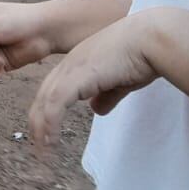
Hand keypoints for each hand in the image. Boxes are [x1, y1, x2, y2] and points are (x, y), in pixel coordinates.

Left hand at [28, 12, 159, 148]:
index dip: (46, 110)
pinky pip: (55, 103)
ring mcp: (71, 68)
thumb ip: (106, 94)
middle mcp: (69, 64)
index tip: (45, 131)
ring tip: (42, 150)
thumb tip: (96, 109)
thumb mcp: (120, 80)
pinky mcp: (78, 76)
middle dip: (38, 121)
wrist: (151, 40)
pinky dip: (50, 122)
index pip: (53, 89)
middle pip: (43, 96)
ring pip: (45, 101)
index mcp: (77, 63)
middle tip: (38, 145)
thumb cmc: (142, 55)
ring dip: (41, 127)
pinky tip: (50, 139)